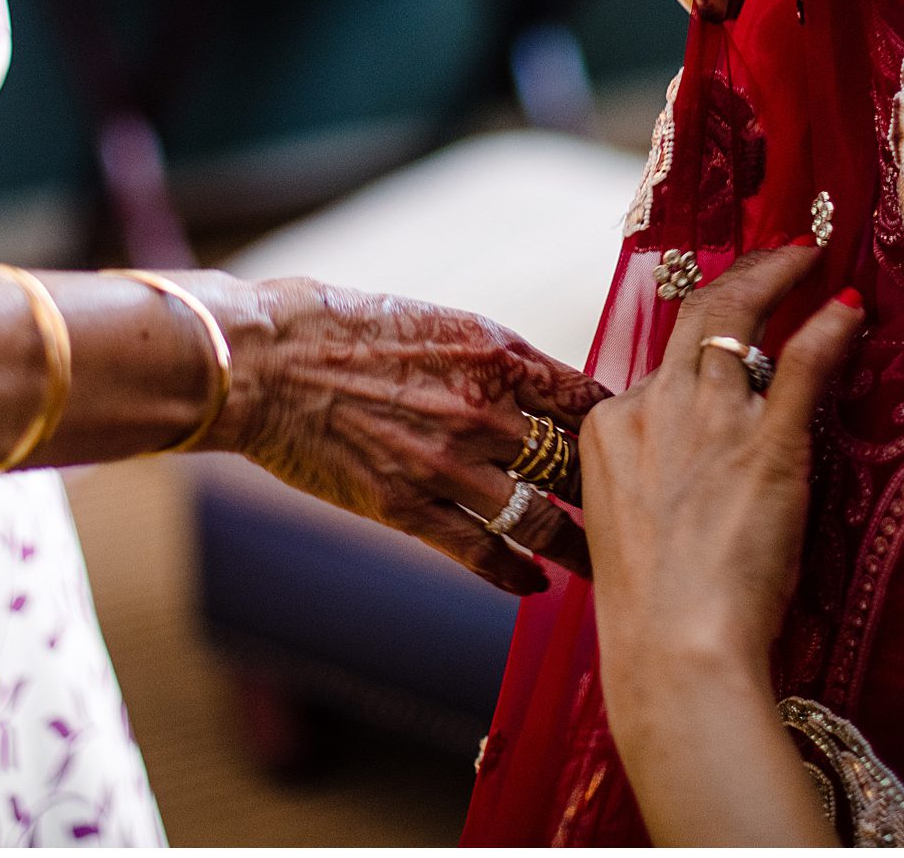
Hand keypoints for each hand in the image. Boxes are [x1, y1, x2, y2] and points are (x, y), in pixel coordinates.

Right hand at [179, 271, 609, 595]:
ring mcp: (447, 464)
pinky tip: (534, 585)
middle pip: (579, 463)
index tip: (640, 446)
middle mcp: (485, 410)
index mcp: (497, 354)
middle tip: (640, 515)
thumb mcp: (436, 319)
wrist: (262, 358)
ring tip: (604, 565)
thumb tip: (533, 382)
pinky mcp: (405, 506)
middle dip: (615, 492)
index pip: (588, 399)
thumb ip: (490, 358)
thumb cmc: (339, 324)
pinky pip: (481, 551)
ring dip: (578, 545)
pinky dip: (515, 574)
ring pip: (543, 518)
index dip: (623, 427)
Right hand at [584, 246, 861, 685]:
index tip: (729, 315)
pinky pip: (801, 361)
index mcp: (609, 428)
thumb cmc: (654, 610)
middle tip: (781, 256)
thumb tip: (687, 468)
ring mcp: (711, 419)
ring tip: (808, 262)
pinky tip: (849, 306)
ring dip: (777, 280)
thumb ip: (653, 477)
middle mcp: (653, 407)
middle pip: (696, 316)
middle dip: (741, 276)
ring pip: (741, 321)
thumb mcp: (629, 525)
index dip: (703, 336)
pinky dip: (827, 327)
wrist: (674, 648)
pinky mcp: (768, 442)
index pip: (660, 367)